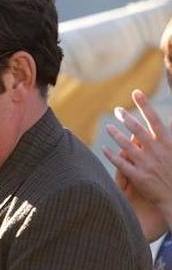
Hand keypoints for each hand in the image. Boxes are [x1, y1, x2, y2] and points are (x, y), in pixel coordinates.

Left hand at [104, 89, 171, 240]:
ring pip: (127, 146)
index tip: (136, 92)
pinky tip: (104, 150)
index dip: (145, 105)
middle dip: (127, 118)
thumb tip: (166, 124)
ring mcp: (146, 164)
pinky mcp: (138, 177)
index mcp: (167, 144)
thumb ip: (168, 138)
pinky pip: (122, 164)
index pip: (155, 120)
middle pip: (138, 130)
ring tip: (108, 127)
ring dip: (116, 135)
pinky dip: (112, 156)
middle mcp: (156, 152)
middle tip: (117, 109)